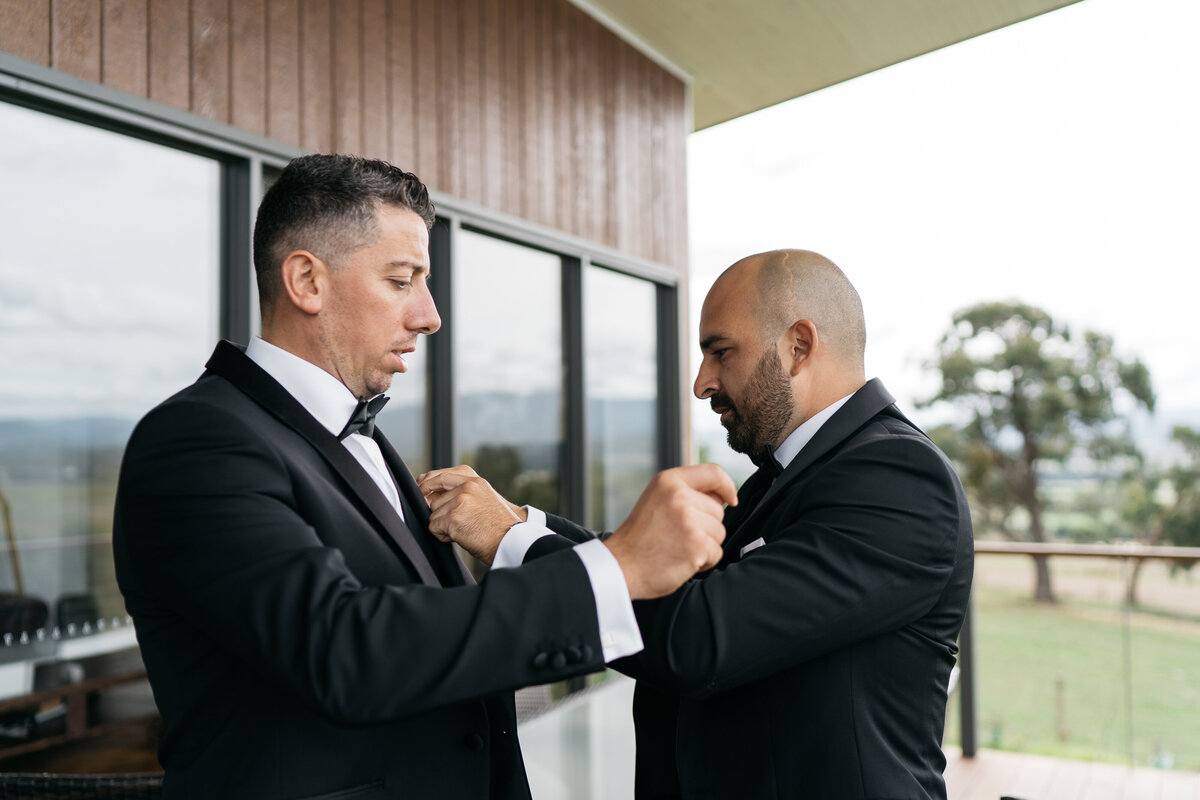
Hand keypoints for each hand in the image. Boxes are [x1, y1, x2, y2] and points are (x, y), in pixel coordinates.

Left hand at [418, 466, 525, 564]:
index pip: (441, 475)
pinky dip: (443, 536)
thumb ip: (462, 492)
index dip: (427, 484)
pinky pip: (434, 527)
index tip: (421, 492)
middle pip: (433, 497)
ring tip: (464, 530)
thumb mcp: (483, 499)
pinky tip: (460, 537)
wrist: (511, 540)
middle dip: (436, 511)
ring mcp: (460, 500)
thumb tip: (431, 496)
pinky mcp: (453, 517)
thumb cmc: (498, 525)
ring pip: (433, 514)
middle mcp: (467, 486)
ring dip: (443, 525)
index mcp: (474, 480)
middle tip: (450, 521)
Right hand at [604, 464, 735, 599]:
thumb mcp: (657, 500)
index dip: (727, 486)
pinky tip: (681, 560)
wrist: (620, 565)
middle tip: (678, 535)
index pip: (713, 473)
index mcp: (669, 481)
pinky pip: (716, 552)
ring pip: (719, 532)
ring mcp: (689, 520)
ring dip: (705, 545)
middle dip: (706, 526)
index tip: (731, 499)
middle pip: (718, 510)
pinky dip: (704, 561)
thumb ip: (686, 492)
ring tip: (678, 547)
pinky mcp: (696, 544)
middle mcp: (679, 496)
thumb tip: (723, 495)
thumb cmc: (640, 537)